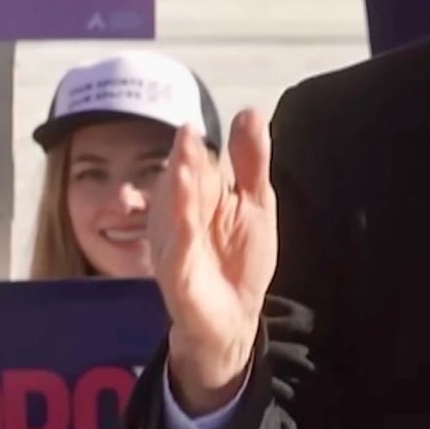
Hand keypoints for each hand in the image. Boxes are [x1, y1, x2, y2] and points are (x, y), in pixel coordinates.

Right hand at [149, 110, 277, 415]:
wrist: (235, 317)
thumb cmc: (239, 258)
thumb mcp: (255, 203)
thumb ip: (250, 160)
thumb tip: (249, 110)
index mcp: (198, 195)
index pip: (199, 163)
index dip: (204, 147)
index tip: (220, 121)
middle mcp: (180, 215)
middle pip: (183, 182)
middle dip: (185, 160)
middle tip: (188, 131)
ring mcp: (176, 245)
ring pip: (173, 212)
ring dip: (175, 188)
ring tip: (181, 159)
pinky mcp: (178, 276)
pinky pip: (176, 252)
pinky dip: (179, 233)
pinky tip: (183, 217)